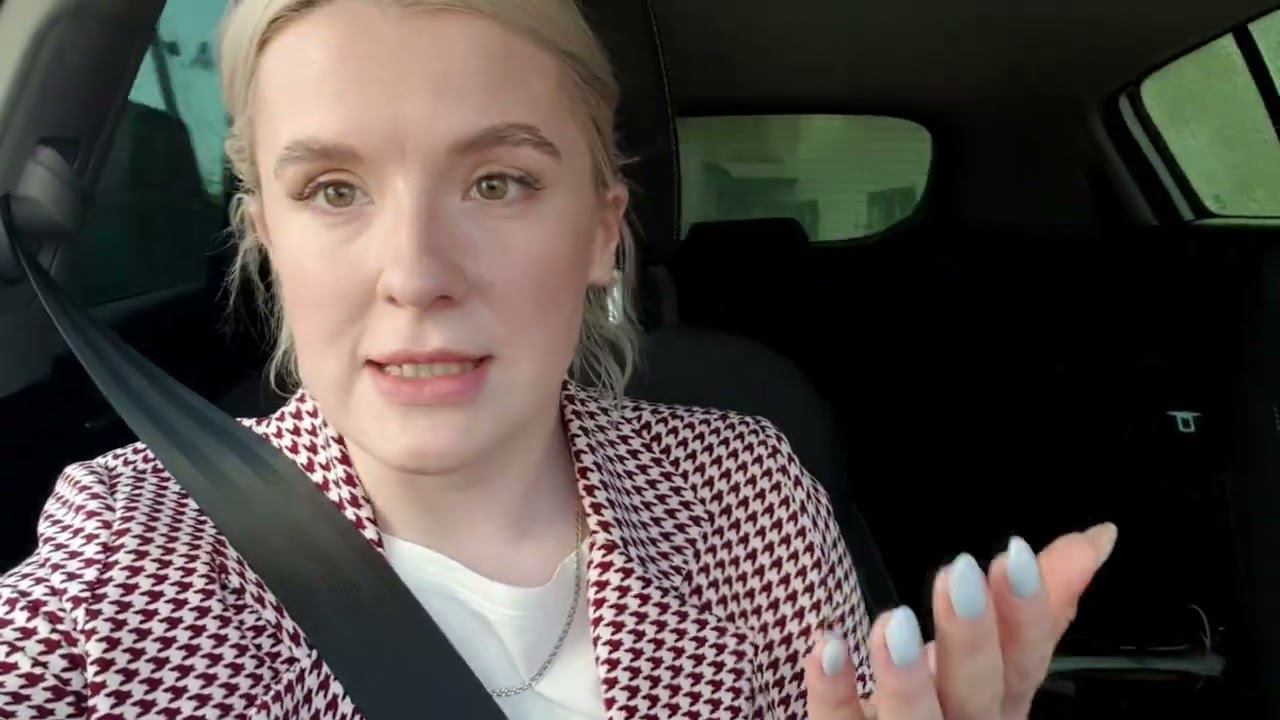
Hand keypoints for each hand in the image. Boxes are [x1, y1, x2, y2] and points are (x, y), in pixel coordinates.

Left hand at [804, 522, 1117, 719]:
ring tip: (894, 621)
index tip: (1014, 554)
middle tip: (959, 573)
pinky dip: (834, 691)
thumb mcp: (994, 660)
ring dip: (906, 676)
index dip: (1027, 614)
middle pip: (975, 692)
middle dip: (971, 636)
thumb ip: (1041, 605)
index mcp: (1000, 703)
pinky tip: (826, 648)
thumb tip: (1097, 536)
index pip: (1025, 660)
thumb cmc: (946, 706)